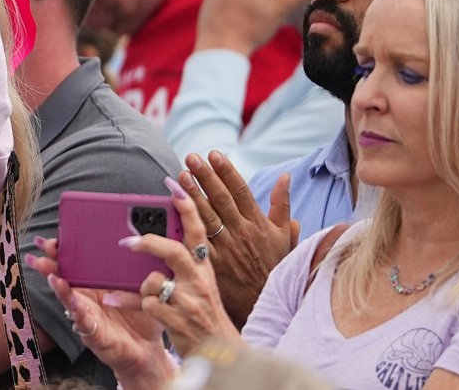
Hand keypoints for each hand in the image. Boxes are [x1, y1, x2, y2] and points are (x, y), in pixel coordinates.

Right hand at [26, 240, 175, 389]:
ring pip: (68, 297)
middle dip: (50, 262)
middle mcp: (87, 297)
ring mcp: (87, 314)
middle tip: (40, 249)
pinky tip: (70, 300)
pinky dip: (74, 309)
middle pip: (64, 276)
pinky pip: (81, 320)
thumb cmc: (141, 317)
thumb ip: (134, 270)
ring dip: (58, 285)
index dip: (64, 250)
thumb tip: (136, 245)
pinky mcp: (93, 333)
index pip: (77, 263)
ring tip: (51, 274)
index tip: (55, 237)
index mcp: (96, 283)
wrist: (148, 349)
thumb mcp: (140, 288)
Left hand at [130, 179, 241, 357]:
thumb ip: (186, 260)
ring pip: (155, 281)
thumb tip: (161, 233)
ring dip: (141, 285)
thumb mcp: (201, 283)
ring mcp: (189, 302)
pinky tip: (114, 298)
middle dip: (148, 242)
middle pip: (174, 252)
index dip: (186, 206)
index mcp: (204, 268)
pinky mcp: (178, 321)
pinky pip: (146, 304)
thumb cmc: (203, 313)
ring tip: (129, 289)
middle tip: (126, 241)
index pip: (198, 231)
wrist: (219, 353)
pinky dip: (130, 302)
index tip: (173, 183)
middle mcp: (199, 281)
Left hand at [177, 151, 297, 324]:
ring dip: (192, 195)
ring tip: (180, 176)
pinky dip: (185, 226)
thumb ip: (282, 205)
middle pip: (220, 200)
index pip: (240, 191)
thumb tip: (285, 177)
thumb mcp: (284, 237)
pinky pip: (196, 242)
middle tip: (190, 158)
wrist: (263, 305)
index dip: (226, 171)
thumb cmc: (272, 268)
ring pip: (206, 217)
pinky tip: (173, 211)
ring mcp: (226, 249)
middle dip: (205, 177)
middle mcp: (242, 234)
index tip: (214, 154)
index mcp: (258, 224)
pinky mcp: (212, 265)